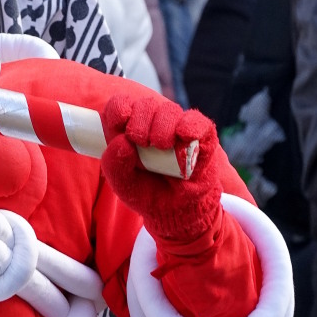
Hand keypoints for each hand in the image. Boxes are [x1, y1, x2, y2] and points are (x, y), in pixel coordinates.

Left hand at [101, 93, 222, 245]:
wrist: (177, 211)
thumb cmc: (148, 193)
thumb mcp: (123, 184)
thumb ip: (114, 165)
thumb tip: (122, 141)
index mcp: (129, 131)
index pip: (121, 105)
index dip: (119, 108)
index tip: (120, 121)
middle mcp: (154, 124)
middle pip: (146, 105)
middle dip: (141, 121)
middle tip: (143, 142)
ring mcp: (178, 129)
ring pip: (170, 111)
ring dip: (163, 127)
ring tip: (163, 146)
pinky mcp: (202, 137)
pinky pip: (198, 122)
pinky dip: (191, 126)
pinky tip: (185, 135)